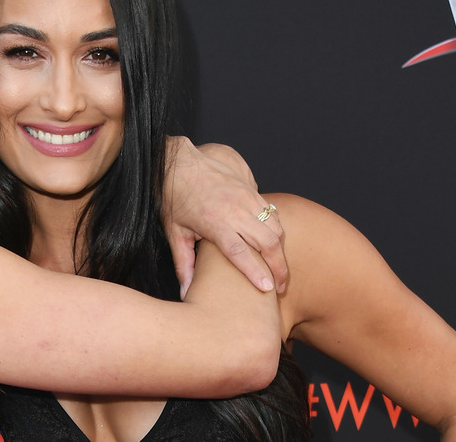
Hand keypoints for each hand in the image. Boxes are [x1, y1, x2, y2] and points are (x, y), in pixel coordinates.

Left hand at [163, 137, 285, 297]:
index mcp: (215, 222)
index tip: (267, 288)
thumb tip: (187, 292)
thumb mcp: (174, 232)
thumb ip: (183, 263)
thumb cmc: (174, 198)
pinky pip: (273, 214)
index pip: (240, 251)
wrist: (179, 163)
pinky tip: (275, 246)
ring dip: (281, 251)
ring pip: (275, 228)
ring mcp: (246, 198)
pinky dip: (278, 232)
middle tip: (280, 287)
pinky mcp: (251, 191)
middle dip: (279, 267)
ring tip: (279, 270)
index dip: (255, 271)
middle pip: (267, 242)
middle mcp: (235, 210)